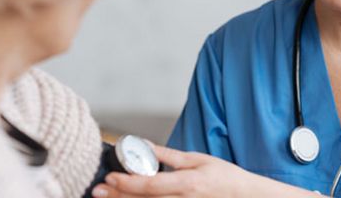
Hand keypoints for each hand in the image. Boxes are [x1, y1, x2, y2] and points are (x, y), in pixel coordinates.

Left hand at [91, 145, 251, 196]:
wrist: (243, 197)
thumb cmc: (223, 177)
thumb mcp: (196, 159)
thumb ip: (168, 155)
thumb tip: (145, 146)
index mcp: (186, 184)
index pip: (150, 185)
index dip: (127, 183)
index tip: (110, 177)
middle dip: (117, 196)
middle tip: (97, 191)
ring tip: (106, 197)